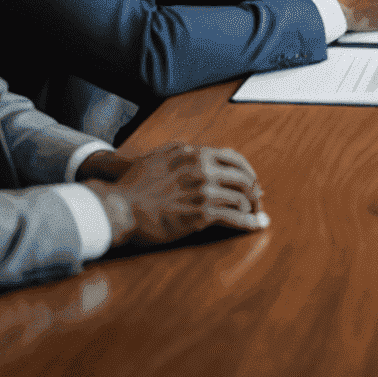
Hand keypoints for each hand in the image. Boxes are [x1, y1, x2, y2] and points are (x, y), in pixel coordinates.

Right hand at [83, 142, 267, 247]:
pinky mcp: (200, 214)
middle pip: (243, 178)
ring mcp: (204, 192)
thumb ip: (181, 151)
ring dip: (252, 207)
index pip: (233, 158)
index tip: (251, 180)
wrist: (119, 207)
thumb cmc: (134, 184)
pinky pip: (233, 218)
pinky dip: (248, 222)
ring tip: (256, 215)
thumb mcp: (159, 155)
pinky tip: (255, 226)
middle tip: (258, 200)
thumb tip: (194, 151)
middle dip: (254, 190)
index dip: (246, 171)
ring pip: (241, 197)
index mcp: (196, 154)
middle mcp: (204, 169)